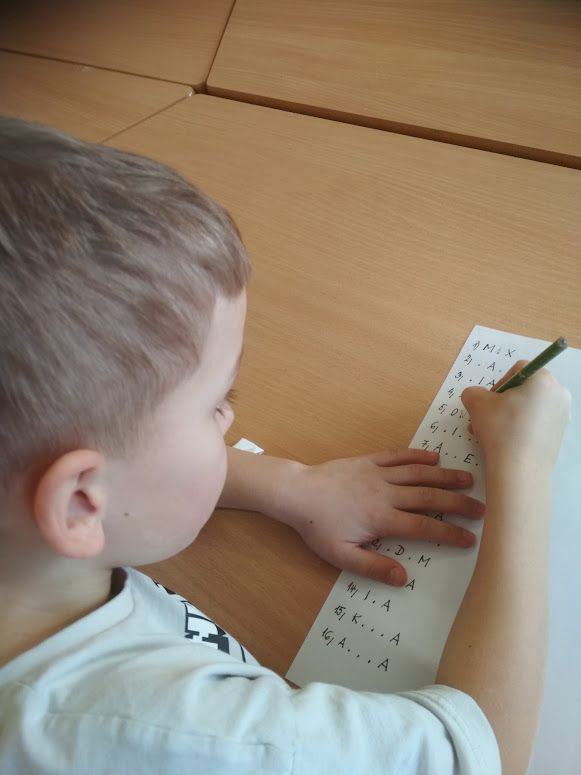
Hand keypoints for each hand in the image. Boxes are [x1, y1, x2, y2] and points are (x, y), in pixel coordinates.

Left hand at [277, 448, 484, 586]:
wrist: (298, 493)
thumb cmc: (318, 527)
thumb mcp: (341, 555)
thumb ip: (373, 566)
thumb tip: (404, 577)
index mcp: (382, 519)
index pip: (424, 527)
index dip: (450, 533)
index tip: (471, 538)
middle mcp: (386, 494)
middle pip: (429, 497)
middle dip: (458, 503)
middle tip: (482, 508)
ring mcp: (378, 474)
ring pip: (418, 474)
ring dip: (445, 475)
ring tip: (469, 478)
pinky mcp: (369, 460)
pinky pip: (398, 456)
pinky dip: (417, 456)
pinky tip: (434, 456)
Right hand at [463, 361, 570, 467]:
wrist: (520, 470)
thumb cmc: (501, 429)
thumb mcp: (476, 403)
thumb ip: (473, 392)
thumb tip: (476, 396)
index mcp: (543, 379)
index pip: (518, 370)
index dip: (499, 383)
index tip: (489, 402)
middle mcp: (558, 394)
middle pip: (525, 389)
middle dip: (502, 402)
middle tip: (486, 417)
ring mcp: (562, 416)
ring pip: (529, 407)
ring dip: (507, 416)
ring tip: (489, 432)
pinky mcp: (559, 434)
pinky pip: (536, 423)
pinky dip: (520, 427)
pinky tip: (504, 442)